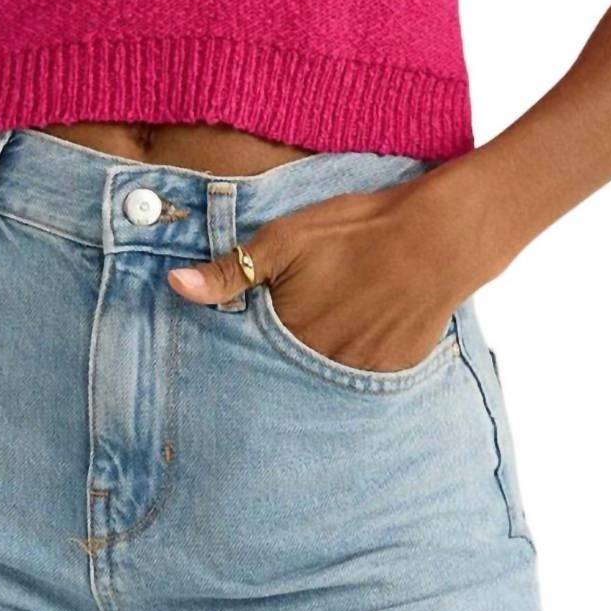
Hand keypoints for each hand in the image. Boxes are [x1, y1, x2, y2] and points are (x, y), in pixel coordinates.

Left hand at [167, 159, 511, 372]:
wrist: (435, 238)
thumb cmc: (355, 231)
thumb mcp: (284, 239)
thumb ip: (229, 271)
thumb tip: (175, 285)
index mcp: (285, 332)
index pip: (247, 356)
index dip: (243, 345)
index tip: (243, 336)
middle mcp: (317, 363)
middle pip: (283, 372)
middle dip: (278, 359)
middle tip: (292, 330)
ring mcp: (356, 373)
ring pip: (320, 378)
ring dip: (315, 361)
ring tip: (330, 324)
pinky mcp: (390, 373)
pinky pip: (360, 379)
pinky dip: (353, 360)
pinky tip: (361, 327)